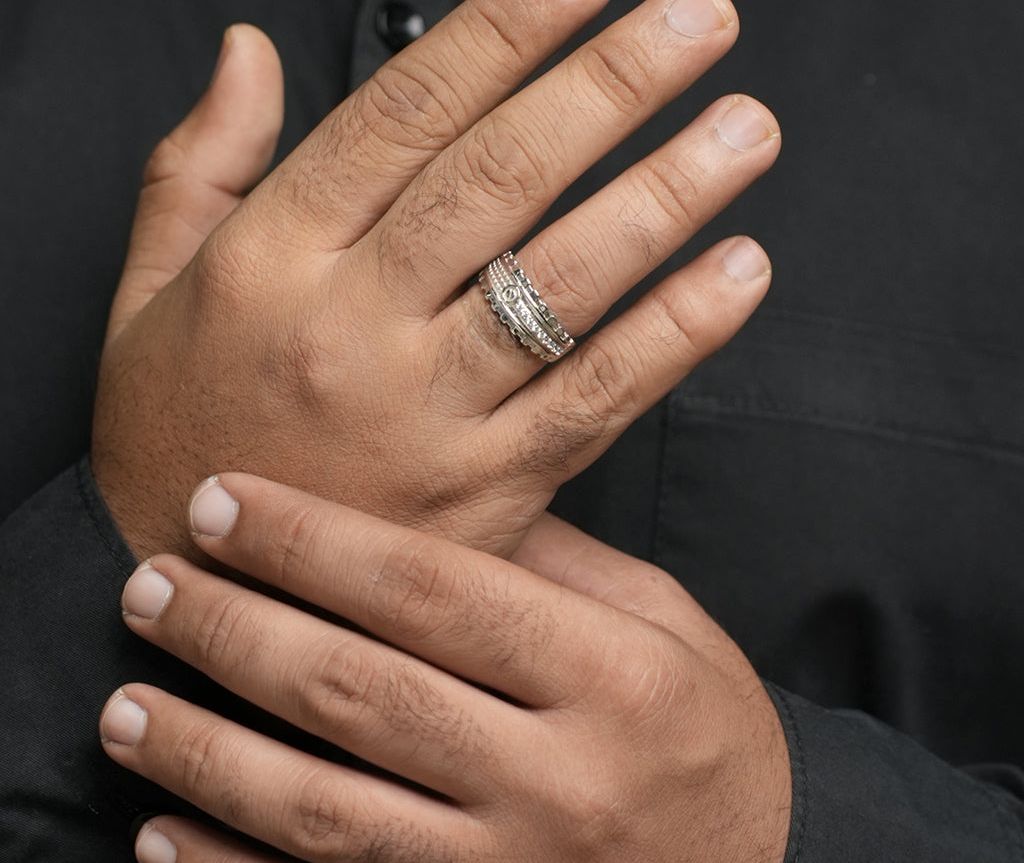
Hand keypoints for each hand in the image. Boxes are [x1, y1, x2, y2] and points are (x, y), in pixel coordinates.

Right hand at [93, 0, 779, 560]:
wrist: (202, 595)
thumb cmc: (175, 424)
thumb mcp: (146, 288)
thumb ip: (197, 161)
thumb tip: (246, 44)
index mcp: (268, 260)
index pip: (400, 116)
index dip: (499, 32)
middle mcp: (348, 329)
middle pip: (498, 181)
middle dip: (610, 86)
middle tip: (700, 17)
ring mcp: (423, 417)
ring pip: (560, 286)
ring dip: (665, 195)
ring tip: (746, 124)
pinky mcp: (483, 497)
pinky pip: (592, 403)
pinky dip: (674, 336)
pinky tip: (740, 271)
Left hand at [100, 474, 790, 861]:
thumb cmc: (707, 725)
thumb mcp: (661, 620)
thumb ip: (550, 564)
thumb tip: (427, 502)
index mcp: (612, 676)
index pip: (433, 592)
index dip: (315, 540)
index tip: (224, 501)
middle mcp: (560, 779)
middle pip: (361, 692)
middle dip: (238, 630)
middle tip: (151, 583)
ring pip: (326, 812)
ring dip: (208, 754)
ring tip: (128, 701)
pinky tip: (162, 833)